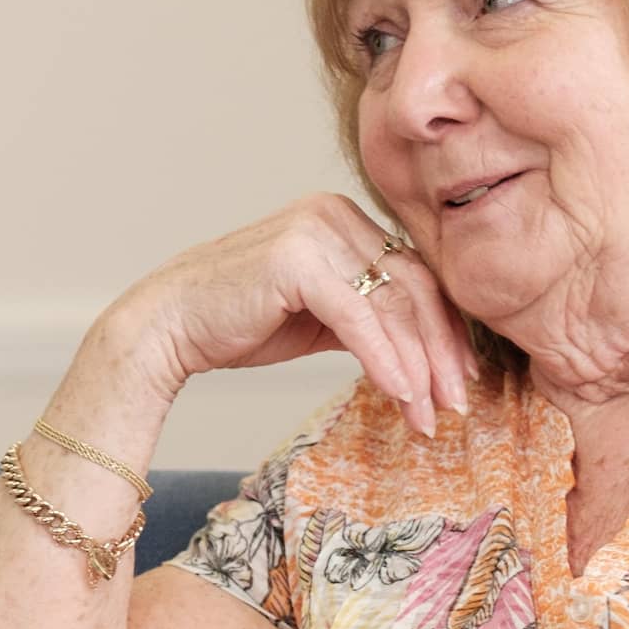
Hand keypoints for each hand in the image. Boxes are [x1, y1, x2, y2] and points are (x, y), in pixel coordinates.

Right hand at [97, 193, 476, 440]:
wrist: (167, 326)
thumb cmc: (237, 322)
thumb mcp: (318, 316)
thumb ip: (366, 316)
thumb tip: (422, 351)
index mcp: (343, 219)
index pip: (414, 274)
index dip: (443, 330)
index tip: (460, 378)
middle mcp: (334, 213)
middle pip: (413, 286)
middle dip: (440, 352)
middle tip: (457, 404)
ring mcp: (316, 230)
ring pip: (392, 304)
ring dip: (418, 366)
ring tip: (429, 415)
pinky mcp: (298, 260)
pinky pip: (359, 317)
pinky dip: (386, 359)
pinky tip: (402, 394)